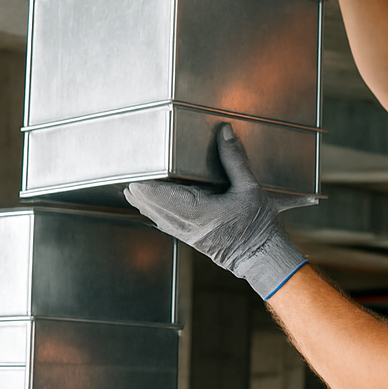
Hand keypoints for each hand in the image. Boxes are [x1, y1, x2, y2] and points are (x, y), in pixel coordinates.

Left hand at [123, 124, 308, 299]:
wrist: (260, 256)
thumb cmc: (257, 225)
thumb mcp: (250, 187)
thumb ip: (234, 159)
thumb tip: (224, 132)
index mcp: (197, 211)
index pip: (161, 197)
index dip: (145, 186)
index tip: (133, 174)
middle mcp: (187, 225)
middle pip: (152, 207)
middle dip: (139, 192)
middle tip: (127, 173)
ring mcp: (186, 233)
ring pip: (155, 216)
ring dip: (144, 202)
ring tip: (132, 189)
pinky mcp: (190, 238)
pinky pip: (164, 223)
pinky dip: (153, 212)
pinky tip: (149, 207)